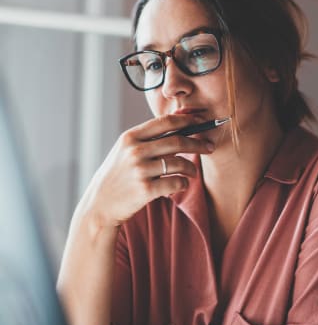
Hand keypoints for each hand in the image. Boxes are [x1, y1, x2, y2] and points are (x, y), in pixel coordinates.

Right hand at [78, 114, 213, 227]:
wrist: (100, 204)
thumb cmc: (118, 175)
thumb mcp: (125, 151)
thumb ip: (148, 138)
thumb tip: (180, 121)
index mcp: (130, 137)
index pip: (165, 122)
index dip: (187, 120)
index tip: (201, 121)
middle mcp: (134, 151)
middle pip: (177, 141)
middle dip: (198, 144)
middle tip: (209, 147)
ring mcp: (140, 170)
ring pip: (180, 163)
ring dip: (192, 168)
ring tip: (193, 172)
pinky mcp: (145, 190)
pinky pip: (176, 183)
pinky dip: (183, 184)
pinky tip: (181, 185)